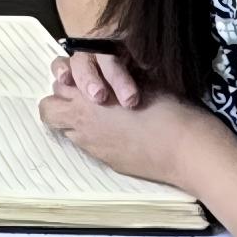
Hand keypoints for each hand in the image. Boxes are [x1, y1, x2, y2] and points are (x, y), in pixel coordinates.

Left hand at [39, 58, 221, 186]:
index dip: (66, 81)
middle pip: (50, 108)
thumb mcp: (138, 80)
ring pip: (66, 129)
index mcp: (86, 98)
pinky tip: (118, 133)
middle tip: (87, 97)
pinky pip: (86, 145)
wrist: (186, 150)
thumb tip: (101, 75)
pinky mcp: (107, 161)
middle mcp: (82, 122)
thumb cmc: (167, 109)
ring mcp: (92, 145)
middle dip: (63, 101)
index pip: (55, 85)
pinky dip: (94, 137)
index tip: (80, 80)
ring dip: (75, 120)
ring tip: (103, 116)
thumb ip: (110, 78)